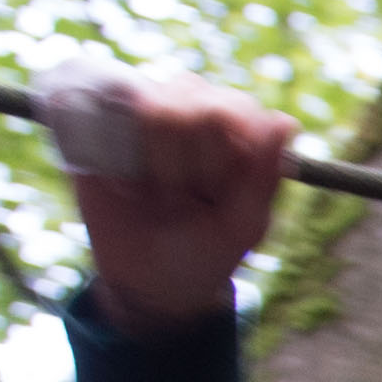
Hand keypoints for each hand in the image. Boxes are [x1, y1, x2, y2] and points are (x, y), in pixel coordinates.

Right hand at [63, 66, 297, 339]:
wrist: (147, 278)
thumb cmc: (206, 247)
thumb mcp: (243, 223)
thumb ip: (264, 174)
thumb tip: (285, 121)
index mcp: (237, 126)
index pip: (230, 109)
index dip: (218, 158)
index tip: (213, 196)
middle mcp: (191, 106)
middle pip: (187, 103)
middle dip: (181, 166)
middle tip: (178, 201)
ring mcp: (143, 110)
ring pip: (145, 104)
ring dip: (146, 161)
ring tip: (150, 193)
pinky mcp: (98, 123)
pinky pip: (96, 107)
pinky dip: (105, 147)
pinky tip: (117, 181)